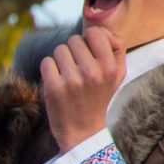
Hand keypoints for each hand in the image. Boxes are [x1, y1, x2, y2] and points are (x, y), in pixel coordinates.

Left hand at [41, 29, 125, 152]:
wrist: (82, 131)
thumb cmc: (98, 98)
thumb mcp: (117, 75)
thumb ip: (116, 49)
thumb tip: (104, 32)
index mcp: (110, 66)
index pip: (95, 32)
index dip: (89, 39)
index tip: (88, 51)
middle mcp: (92, 72)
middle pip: (74, 40)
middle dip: (73, 51)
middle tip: (76, 68)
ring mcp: (72, 80)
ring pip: (59, 49)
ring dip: (60, 60)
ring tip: (67, 75)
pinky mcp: (54, 88)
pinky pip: (46, 62)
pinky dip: (49, 69)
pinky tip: (57, 81)